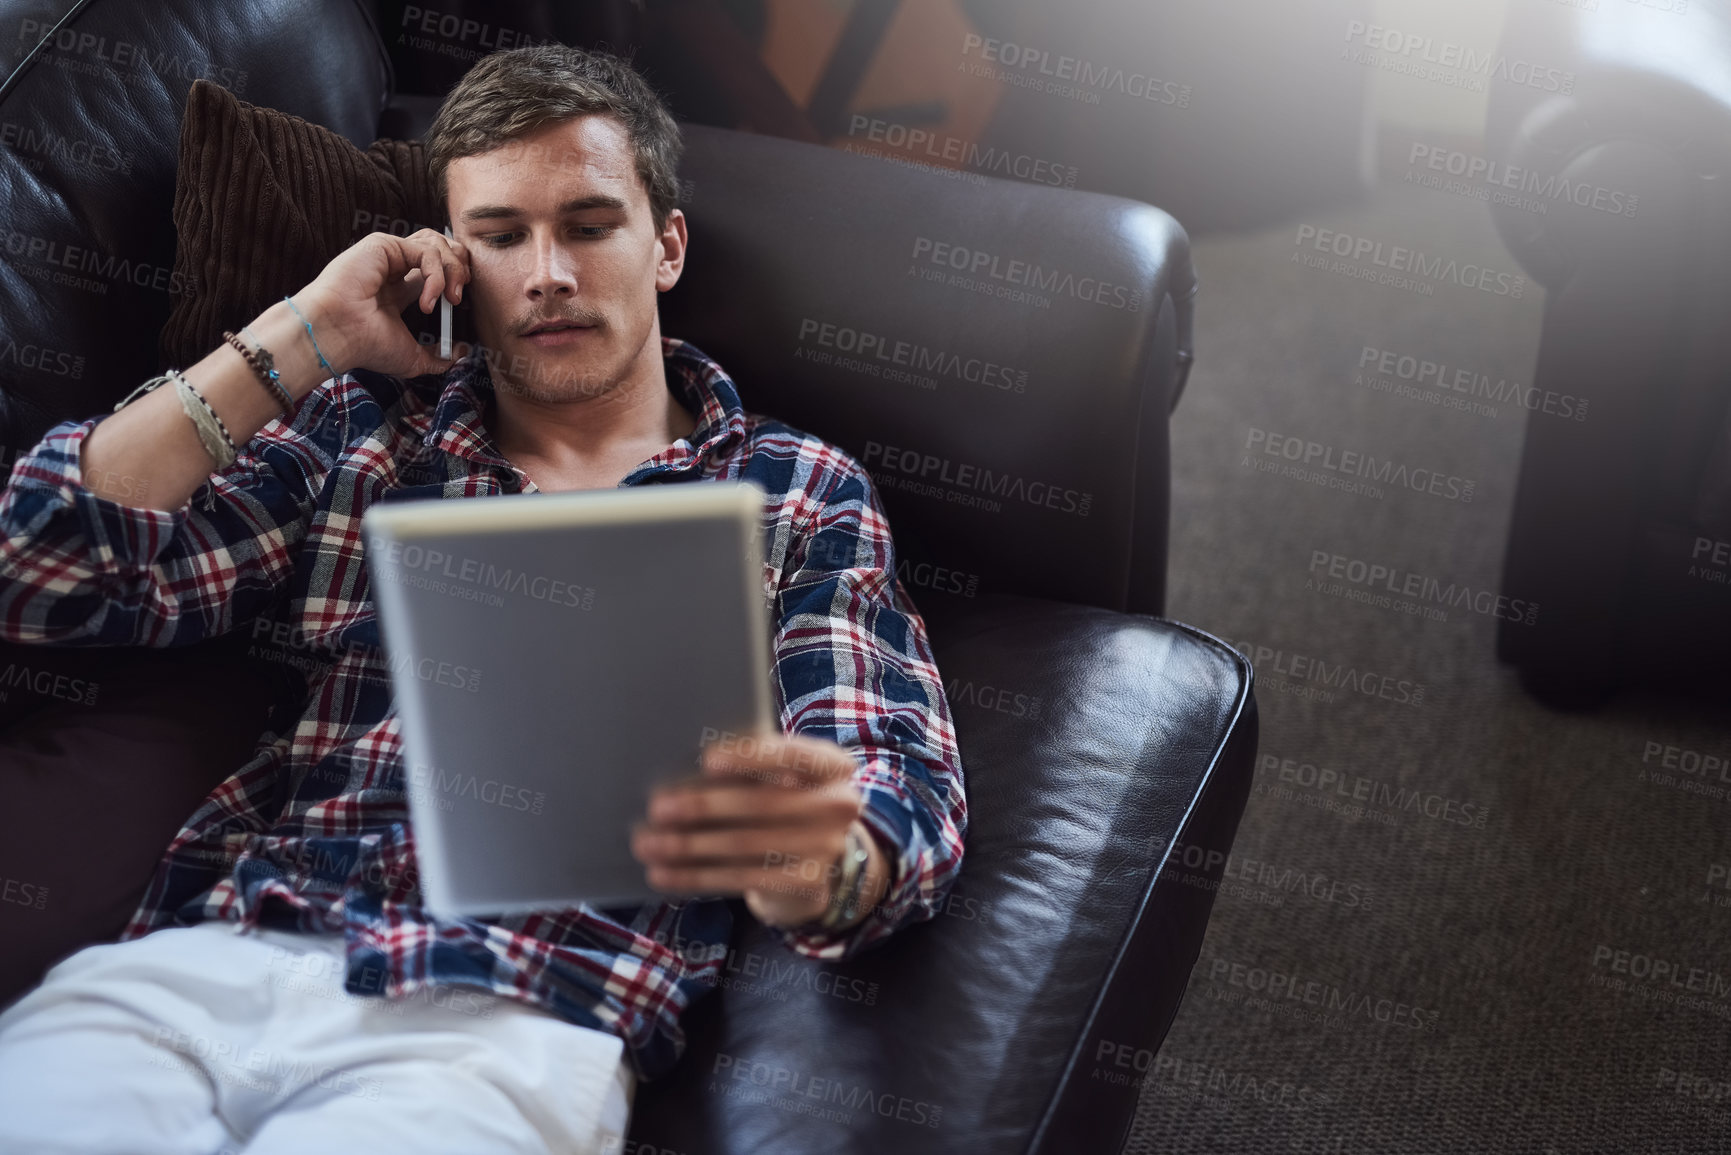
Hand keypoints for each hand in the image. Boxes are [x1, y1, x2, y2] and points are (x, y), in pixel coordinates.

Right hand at [293, 229, 469, 379]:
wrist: (338, 336)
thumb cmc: (365, 347)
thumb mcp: (412, 357)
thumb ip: (438, 357)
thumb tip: (462, 352)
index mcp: (399, 290)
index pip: (438, 271)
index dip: (456, 280)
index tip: (459, 304)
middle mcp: (394, 269)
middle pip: (441, 248)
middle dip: (460, 267)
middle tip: (458, 297)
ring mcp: (389, 255)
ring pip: (436, 243)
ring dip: (453, 270)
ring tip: (449, 299)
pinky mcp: (384, 245)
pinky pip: (426, 251)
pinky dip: (436, 275)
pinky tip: (427, 301)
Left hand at [631, 733, 881, 928]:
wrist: (814, 865)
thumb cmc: (782, 804)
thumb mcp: (781, 779)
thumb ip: (752, 769)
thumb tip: (682, 766)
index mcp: (832, 766)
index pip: (794, 754)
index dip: (751, 757)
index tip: (707, 760)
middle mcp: (839, 805)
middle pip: (762, 803)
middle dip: (704, 806)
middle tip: (658, 807)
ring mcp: (827, 848)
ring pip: (744, 844)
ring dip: (688, 845)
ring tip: (647, 843)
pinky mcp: (805, 884)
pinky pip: (740, 878)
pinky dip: (695, 875)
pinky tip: (663, 873)